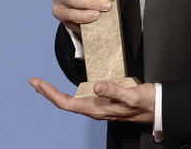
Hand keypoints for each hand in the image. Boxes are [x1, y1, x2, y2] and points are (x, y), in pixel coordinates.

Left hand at [29, 78, 154, 122]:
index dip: (51, 93)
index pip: (66, 103)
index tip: (38, 83)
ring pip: (71, 102)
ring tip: (44, 86)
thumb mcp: (131, 95)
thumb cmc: (145, 102)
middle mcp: (95, 109)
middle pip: (64, 103)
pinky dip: (69, 92)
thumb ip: (114, 91)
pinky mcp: (103, 101)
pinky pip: (80, 98)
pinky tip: (68, 88)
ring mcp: (98, 106)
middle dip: (48, 93)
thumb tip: (96, 85)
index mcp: (97, 109)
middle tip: (34, 82)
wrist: (156, 107)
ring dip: (56, 94)